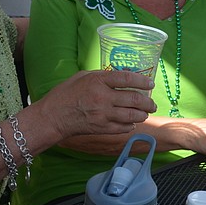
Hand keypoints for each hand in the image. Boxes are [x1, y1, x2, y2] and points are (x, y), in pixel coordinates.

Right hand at [39, 70, 156, 138]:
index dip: (142, 80)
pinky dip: (130, 125)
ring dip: (143, 114)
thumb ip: (103, 76)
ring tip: (145, 113)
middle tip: (152, 103)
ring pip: (132, 115)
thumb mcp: (83, 76)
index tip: (150, 83)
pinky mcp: (102, 128)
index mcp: (98, 81)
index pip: (127, 78)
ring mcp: (103, 114)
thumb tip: (122, 76)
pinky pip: (123, 127)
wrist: (53, 117)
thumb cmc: (66, 93)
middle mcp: (103, 97)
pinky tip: (132, 122)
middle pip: (134, 99)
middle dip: (148, 102)